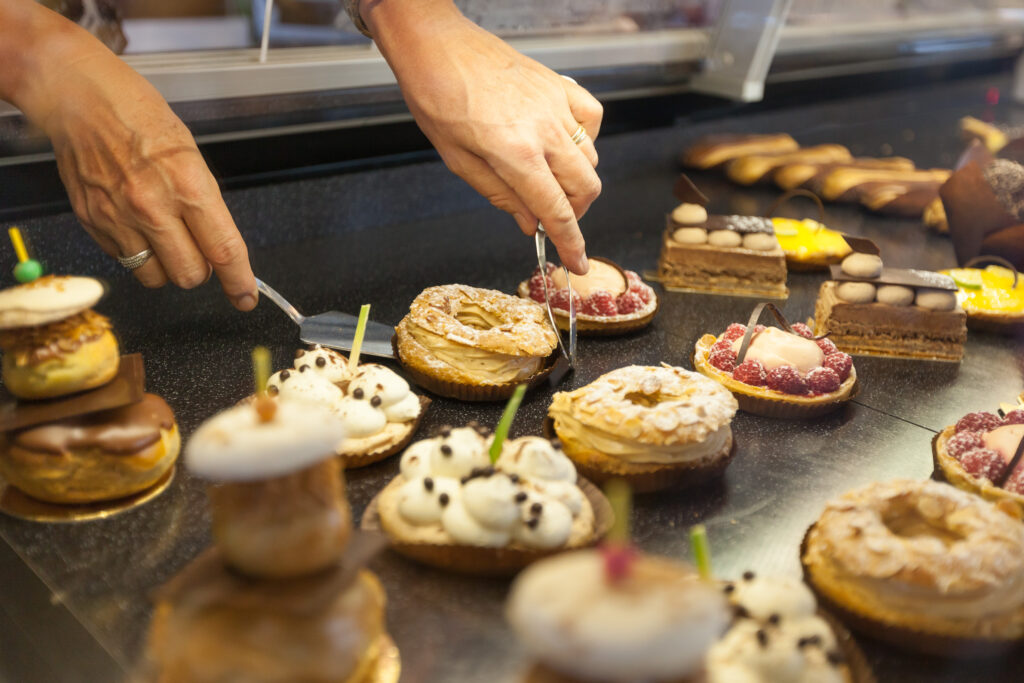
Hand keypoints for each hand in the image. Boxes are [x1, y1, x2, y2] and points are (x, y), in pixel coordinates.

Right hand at [3, 5, 256, 309]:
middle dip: (201, 270)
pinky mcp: (94, 224)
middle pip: (190, 274)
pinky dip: (136, 253)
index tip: (246, 297)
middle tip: (198, 250)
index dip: (240, 281)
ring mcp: (119, 219)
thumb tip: (218, 245)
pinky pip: (125, 262)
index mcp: (188, 186)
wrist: (81, 99)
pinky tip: (135, 225)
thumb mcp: (191, 155)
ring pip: (155, 277)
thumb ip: (205, 204)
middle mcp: (153, 208)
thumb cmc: (140, 117)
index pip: (224, 250)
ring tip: (164, 238)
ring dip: (166, 267)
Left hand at [365, 1, 602, 273]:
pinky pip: (592, 120)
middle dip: (574, 212)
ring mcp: (557, 105)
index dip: (571, 243)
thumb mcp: (461, 162)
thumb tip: (531, 224)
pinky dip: (586, 139)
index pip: (557, 211)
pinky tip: (563, 143)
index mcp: (516, 154)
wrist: (437, 47)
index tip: (577, 262)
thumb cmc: (439, 99)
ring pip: (591, 158)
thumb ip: (502, 196)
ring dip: (577, 180)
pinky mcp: (560, 86)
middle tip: (551, 216)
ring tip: (547, 178)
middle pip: (585, 188)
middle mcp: (545, 130)